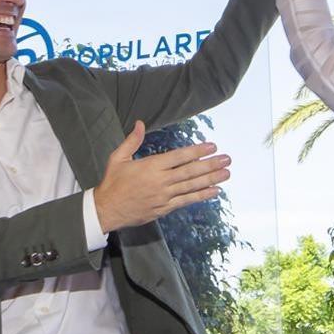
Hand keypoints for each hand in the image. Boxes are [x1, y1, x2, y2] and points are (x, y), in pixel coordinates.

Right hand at [94, 121, 230, 232]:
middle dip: (210, 165)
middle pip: (190, 172)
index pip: (179, 157)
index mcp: (150, 167)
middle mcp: (160, 181)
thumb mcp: (118, 158)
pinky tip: (214, 191)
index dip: (197, 152)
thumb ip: (132, 141)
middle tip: (227, 159)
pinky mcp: (165, 208)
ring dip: (211, 179)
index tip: (212, 147)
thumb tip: (139, 123)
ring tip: (226, 173)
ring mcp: (164, 196)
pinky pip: (187, 201)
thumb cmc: (112, 183)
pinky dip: (201, 196)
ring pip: (192, 186)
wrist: (106, 210)